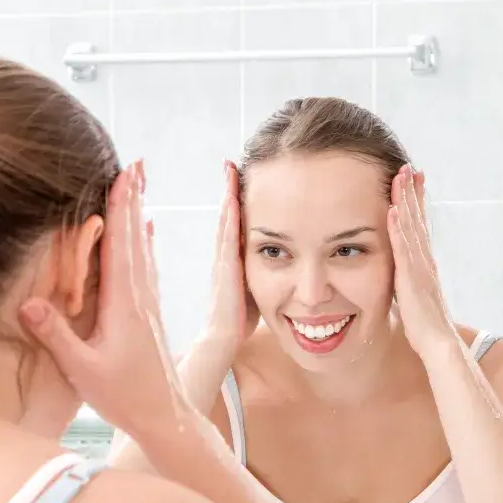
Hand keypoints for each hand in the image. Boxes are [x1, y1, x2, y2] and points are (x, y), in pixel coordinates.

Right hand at [18, 160, 189, 441]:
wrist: (165, 416)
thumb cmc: (124, 396)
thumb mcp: (83, 369)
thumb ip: (57, 336)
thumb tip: (29, 302)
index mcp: (124, 304)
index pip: (120, 245)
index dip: (120, 208)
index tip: (124, 175)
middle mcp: (140, 297)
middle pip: (135, 238)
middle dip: (132, 199)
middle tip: (135, 164)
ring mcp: (148, 304)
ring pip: (142, 250)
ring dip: (138, 216)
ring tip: (138, 187)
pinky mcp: (149, 315)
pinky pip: (146, 268)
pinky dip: (144, 244)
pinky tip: (147, 233)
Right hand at [205, 160, 259, 354]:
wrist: (224, 338)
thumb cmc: (242, 317)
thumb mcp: (256, 286)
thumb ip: (264, 270)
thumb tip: (281, 258)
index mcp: (231, 258)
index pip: (233, 223)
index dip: (234, 199)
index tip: (238, 176)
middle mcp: (224, 254)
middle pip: (227, 215)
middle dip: (229, 189)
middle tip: (230, 164)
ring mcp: (222, 260)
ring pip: (226, 220)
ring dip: (228, 195)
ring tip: (230, 171)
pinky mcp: (225, 268)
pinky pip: (227, 236)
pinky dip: (229, 216)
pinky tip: (232, 199)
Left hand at [387, 165, 458, 362]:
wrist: (437, 344)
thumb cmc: (424, 326)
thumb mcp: (412, 297)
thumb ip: (407, 283)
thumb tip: (398, 278)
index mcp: (423, 264)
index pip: (419, 227)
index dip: (416, 204)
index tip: (412, 182)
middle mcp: (425, 260)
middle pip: (418, 219)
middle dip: (412, 192)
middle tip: (409, 167)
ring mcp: (419, 267)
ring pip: (411, 227)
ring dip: (406, 201)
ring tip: (400, 177)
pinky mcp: (412, 278)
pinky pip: (403, 248)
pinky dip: (398, 228)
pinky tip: (393, 209)